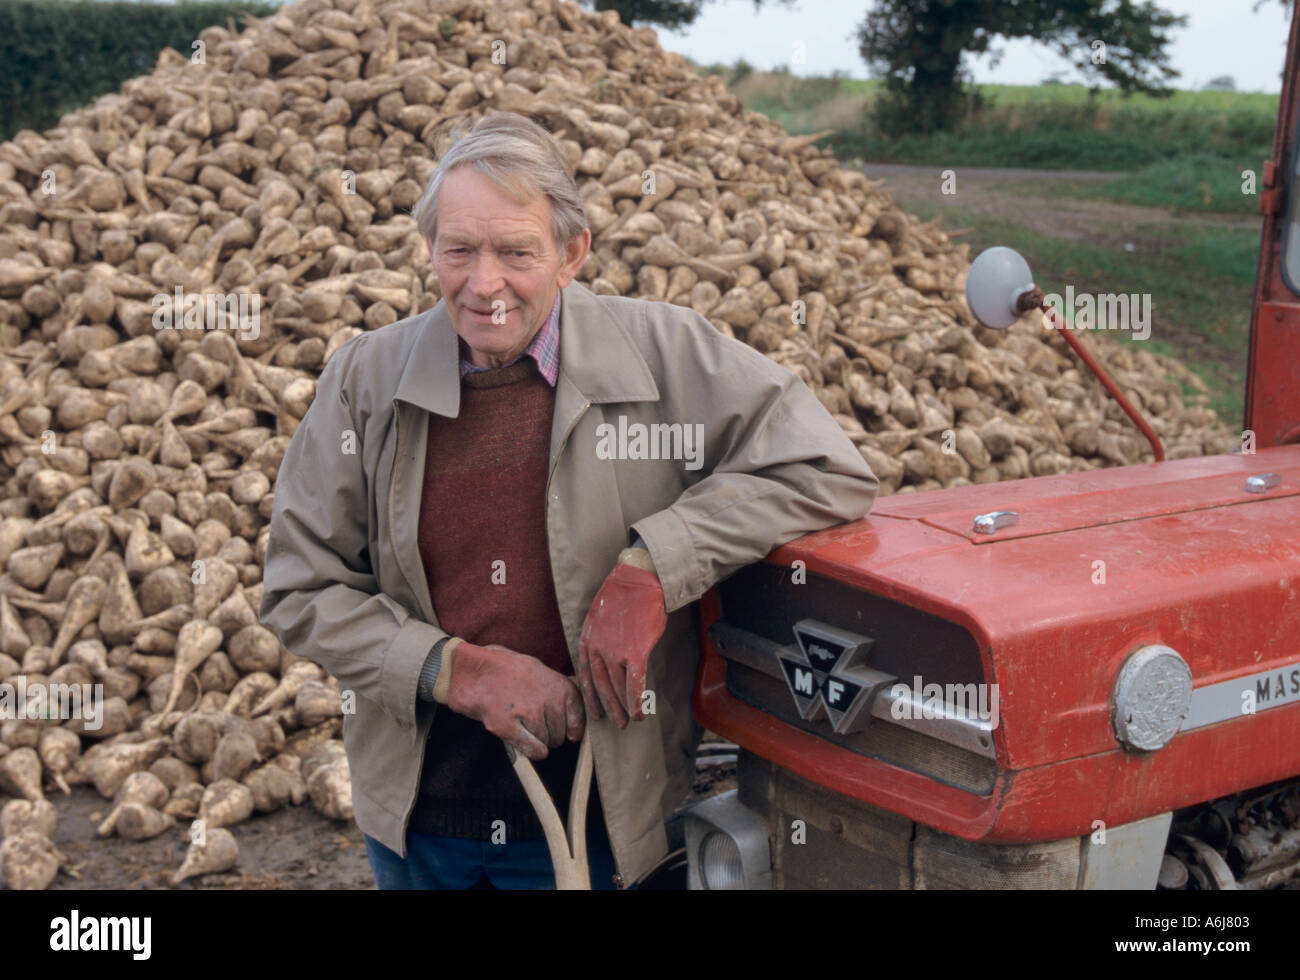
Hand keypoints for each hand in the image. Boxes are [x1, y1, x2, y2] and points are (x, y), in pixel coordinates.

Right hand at [445, 641, 584, 760]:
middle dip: (549, 734)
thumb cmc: (506, 671)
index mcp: (557, 684)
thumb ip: (557, 693)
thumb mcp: (539, 671)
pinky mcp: (508, 726)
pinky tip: (524, 743)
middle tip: (532, 723)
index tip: (570, 733)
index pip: (578, 716)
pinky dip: (532, 751)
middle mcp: (547, 698)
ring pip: (546, 742)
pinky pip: (532, 749)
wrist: (473, 669)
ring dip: (536, 740)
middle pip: (560, 733)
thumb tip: (575, 727)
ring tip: (520, 724)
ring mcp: (528, 712)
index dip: (573, 728)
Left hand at [577, 561, 666, 727]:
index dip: (590, 696)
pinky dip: (637, 701)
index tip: (595, 712)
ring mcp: (615, 652)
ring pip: (618, 688)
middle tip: (615, 724)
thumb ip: (601, 639)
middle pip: (600, 686)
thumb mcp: (601, 617)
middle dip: (608, 708)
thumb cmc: (624, 597)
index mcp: (587, 639)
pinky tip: (640, 712)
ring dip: (624, 708)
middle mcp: (597, 649)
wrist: (639, 580)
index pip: (584, 675)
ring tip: (630, 720)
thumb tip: (608, 658)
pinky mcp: (635, 652)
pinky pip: (634, 684)